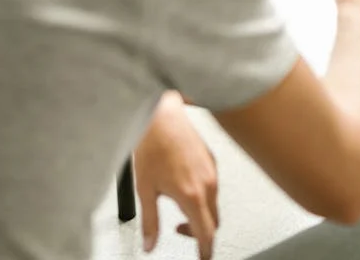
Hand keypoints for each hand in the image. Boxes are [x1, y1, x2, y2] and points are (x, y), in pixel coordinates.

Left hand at [133, 92, 218, 259]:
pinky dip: (203, 195)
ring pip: (214, 203)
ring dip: (200, 212)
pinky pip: (213, 187)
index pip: (206, 233)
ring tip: (178, 205)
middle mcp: (207, 183)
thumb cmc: (152, 144)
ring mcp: (212, 171)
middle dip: (200, 233)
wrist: (161, 114)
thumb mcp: (145, 189)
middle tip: (182, 233)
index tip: (202, 257)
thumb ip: (149, 221)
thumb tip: (150, 243)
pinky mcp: (212, 160)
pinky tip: (184, 187)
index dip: (205, 250)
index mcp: (192, 194)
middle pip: (214, 221)